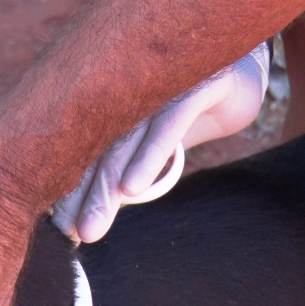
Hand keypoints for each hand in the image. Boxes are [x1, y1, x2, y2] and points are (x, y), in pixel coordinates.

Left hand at [52, 42, 269, 242]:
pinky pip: (167, 126)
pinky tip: (133, 189)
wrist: (242, 70)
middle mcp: (130, 96)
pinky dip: (149, 157)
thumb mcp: (158, 143)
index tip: (63, 231)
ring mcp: (160, 87)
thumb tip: (98, 209)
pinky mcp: (195, 85)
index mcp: (115, 109)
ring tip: (91, 226)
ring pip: (124, 144)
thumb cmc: (190, 110)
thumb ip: (130, 169)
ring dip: (106, 188)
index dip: (72, 193)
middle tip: (69, 235)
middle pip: (99, 154)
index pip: (85, 156)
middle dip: (83, 198)